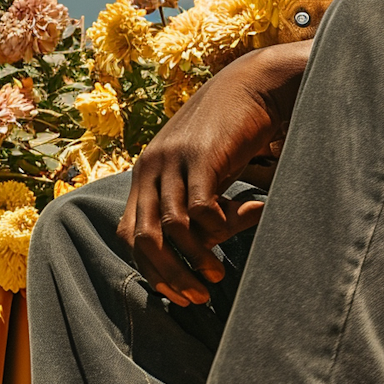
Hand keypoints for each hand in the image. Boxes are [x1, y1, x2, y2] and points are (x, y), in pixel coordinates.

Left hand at [118, 42, 310, 303]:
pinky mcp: (201, 155)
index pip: (130, 234)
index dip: (151, 270)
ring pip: (171, 227)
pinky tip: (231, 237)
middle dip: (168, 275)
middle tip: (195, 298)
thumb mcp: (202, 168)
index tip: (179, 294)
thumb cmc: (232, 132)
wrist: (253, 85)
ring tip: (216, 276)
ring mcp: (173, 160)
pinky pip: (200, 207)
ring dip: (193, 259)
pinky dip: (215, 229)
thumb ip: (191, 200)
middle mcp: (150, 167)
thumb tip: (197, 247)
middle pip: (144, 237)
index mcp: (145, 174)